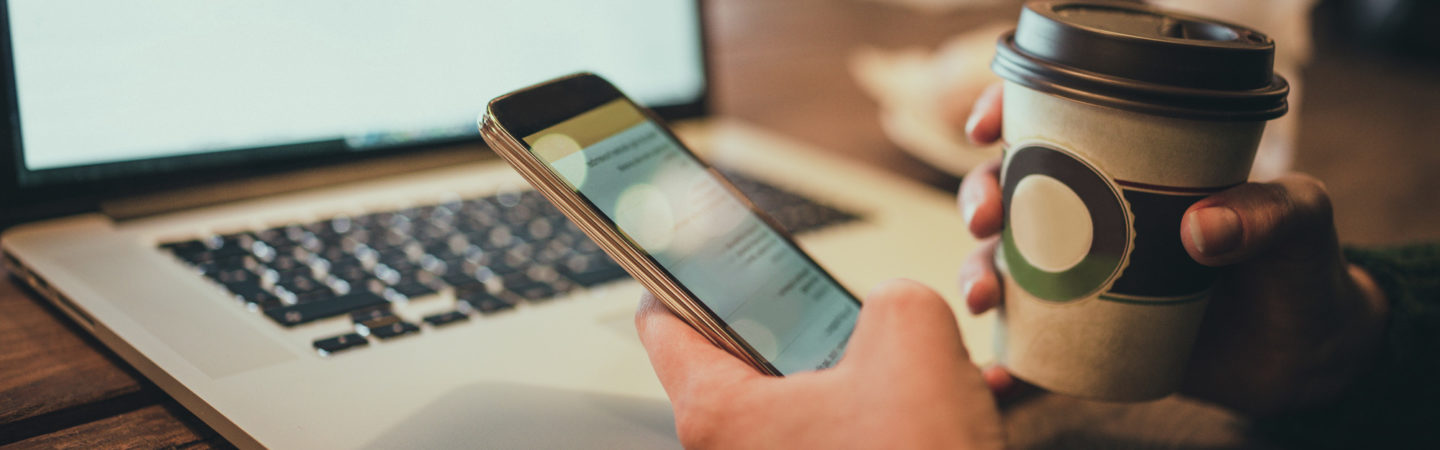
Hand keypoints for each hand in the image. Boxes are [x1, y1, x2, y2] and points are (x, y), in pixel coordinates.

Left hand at [635, 279, 1003, 448]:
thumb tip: (893, 310)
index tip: (695, 254)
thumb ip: (889, 299)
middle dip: (805, 328)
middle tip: (840, 310)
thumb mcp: (911, 335)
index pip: (664, 326)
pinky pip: (850, 439)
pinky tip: (948, 405)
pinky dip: (893, 419)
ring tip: (916, 364)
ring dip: (868, 378)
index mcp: (720, 412)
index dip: (681, 276)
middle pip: (747, 362)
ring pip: (812, 405)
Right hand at [956, 83, 1390, 415]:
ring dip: (976, 273)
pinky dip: (1005, 360)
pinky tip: (998, 374)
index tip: (985, 130)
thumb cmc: (1301, 269)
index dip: (1007, 115)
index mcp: (1132, 165)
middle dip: (980, 197)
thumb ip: (1268, 213)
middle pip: (1013, 190)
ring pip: (1005, 262)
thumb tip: (1200, 227)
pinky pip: (1030, 343)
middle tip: (986, 219)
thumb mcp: (1300, 222)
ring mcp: (1085, 273)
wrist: (1304, 357)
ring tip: (985, 298)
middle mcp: (1095, 213)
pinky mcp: (1085, 332)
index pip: (1057, 124)